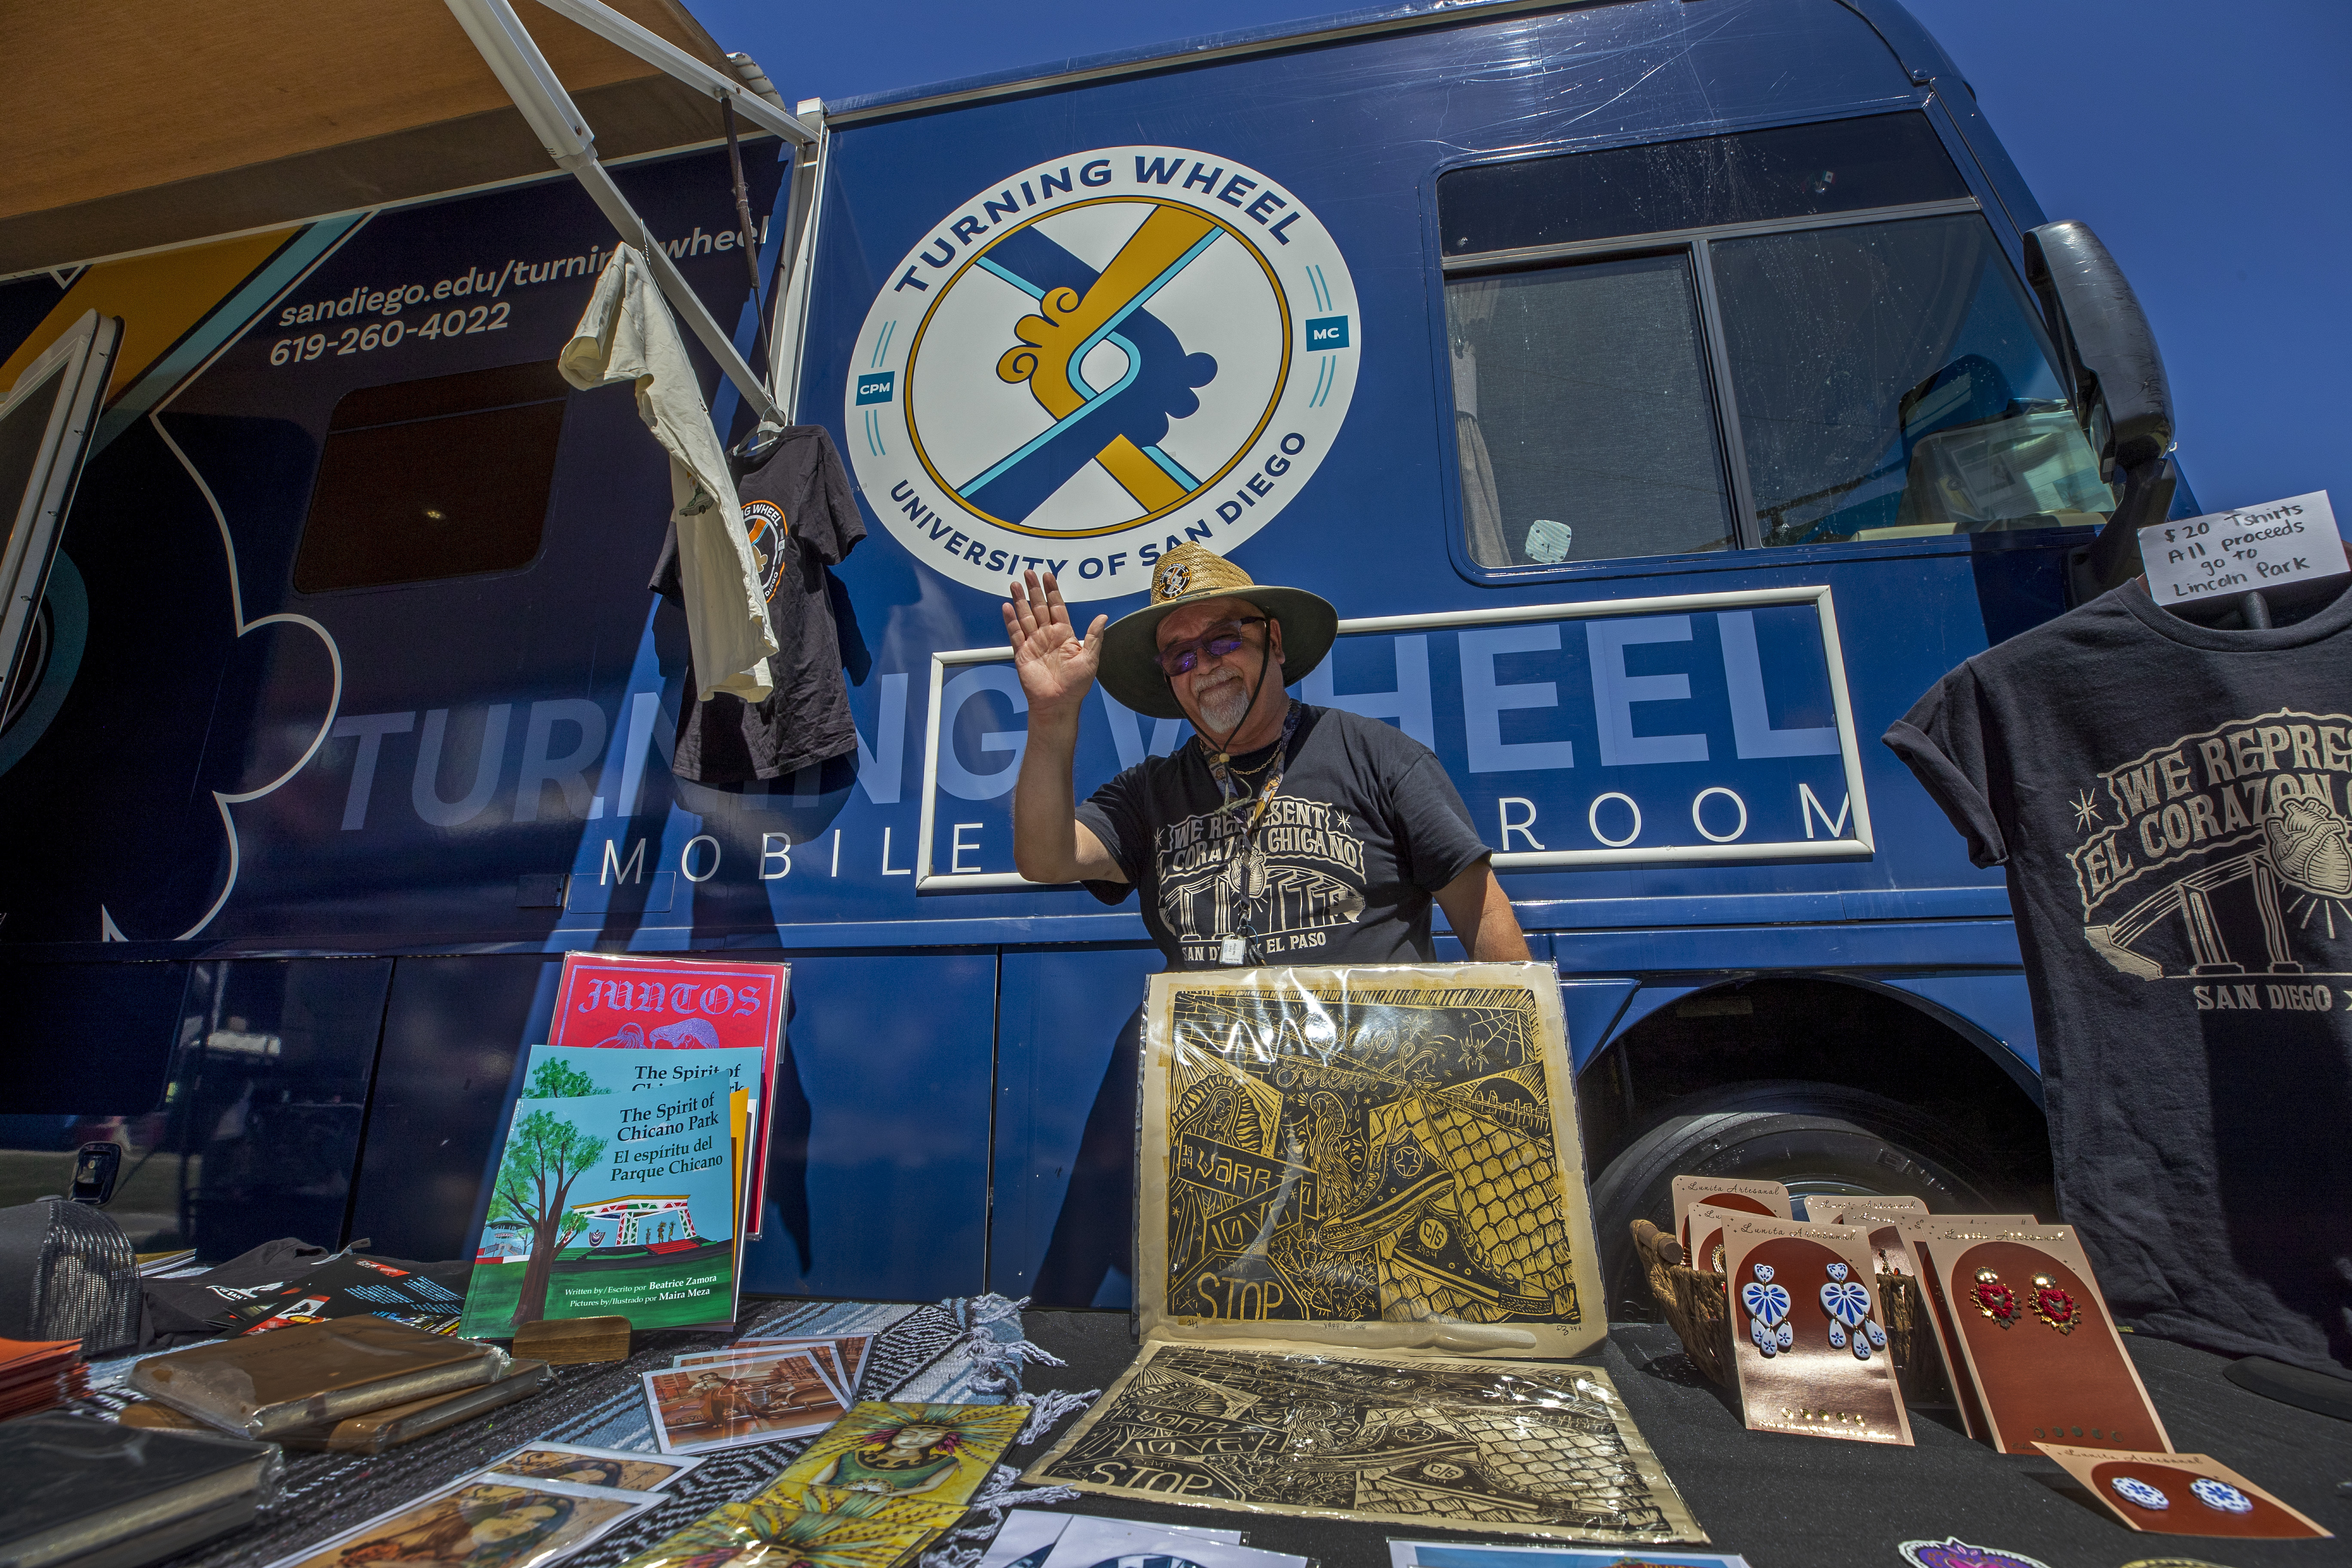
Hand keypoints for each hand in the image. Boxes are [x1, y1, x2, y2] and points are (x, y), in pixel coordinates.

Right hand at [1003, 570, 1106, 723]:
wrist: (1058, 704)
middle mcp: (1047, 636)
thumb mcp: (1090, 659)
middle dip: (1033, 589)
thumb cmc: (1076, 685)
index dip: (1052, 591)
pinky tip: (1007, 607)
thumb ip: (1093, 637)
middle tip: (1028, 572)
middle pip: (1038, 607)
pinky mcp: (1022, 653)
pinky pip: (1015, 633)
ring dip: (1020, 600)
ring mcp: (1034, 643)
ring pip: (1025, 616)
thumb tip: (1103, 618)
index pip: (1057, 606)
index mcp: (1064, 634)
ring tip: (1014, 584)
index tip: (1048, 575)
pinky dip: (1011, 620)